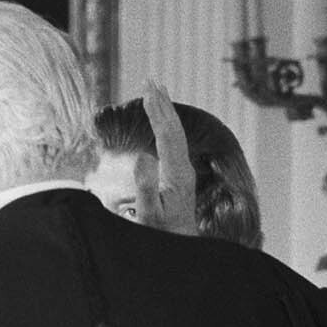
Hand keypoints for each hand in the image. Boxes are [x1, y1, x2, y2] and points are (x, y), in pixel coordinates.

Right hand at [143, 81, 197, 236]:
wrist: (180, 246)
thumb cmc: (161, 232)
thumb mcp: (149, 213)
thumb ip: (145, 186)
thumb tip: (143, 156)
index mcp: (176, 173)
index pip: (167, 134)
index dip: (157, 112)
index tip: (148, 92)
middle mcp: (183, 168)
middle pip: (174, 128)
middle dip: (162, 103)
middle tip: (151, 80)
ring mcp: (183, 171)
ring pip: (176, 133)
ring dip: (165, 111)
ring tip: (155, 92)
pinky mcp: (180, 175)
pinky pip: (174, 142)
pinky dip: (166, 126)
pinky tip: (161, 121)